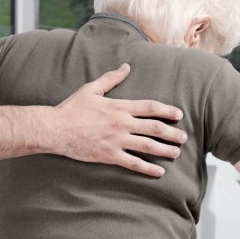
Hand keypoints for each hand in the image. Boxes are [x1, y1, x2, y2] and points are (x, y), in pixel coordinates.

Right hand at [52, 64, 186, 177]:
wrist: (56, 129)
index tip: (179, 115)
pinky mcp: (110, 155)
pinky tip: (159, 171)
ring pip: (148, 146)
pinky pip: (134, 163)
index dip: (167, 110)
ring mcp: (117, 141)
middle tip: (184, 137)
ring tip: (176, 153)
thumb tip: (126, 67)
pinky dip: (148, 168)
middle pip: (155, 128)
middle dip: (172, 133)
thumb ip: (111, 78)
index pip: (150, 107)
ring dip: (165, 150)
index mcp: (120, 107)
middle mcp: (122, 124)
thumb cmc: (72, 109)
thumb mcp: (92, 89)